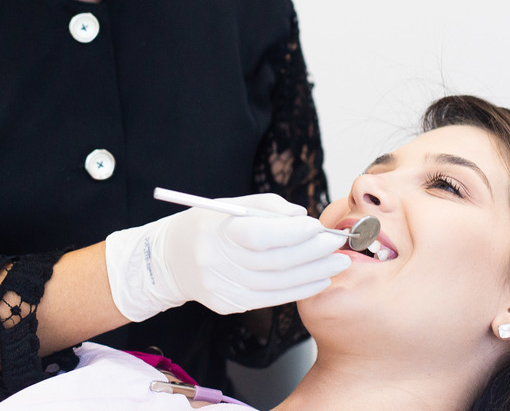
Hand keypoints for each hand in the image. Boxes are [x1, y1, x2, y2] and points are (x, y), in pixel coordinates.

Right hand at [105, 193, 349, 320]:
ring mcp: (223, 288)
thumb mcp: (230, 206)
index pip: (260, 236)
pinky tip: (318, 280)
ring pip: (279, 284)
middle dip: (314, 253)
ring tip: (338, 263)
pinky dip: (299, 289)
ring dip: (314, 274)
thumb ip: (267, 207)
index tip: (318, 228)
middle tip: (339, 245)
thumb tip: (302, 217)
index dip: (293, 234)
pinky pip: (272, 298)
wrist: (169, 260)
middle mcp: (217, 262)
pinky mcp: (230, 304)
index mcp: (216, 231)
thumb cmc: (206, 225)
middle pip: (276, 263)